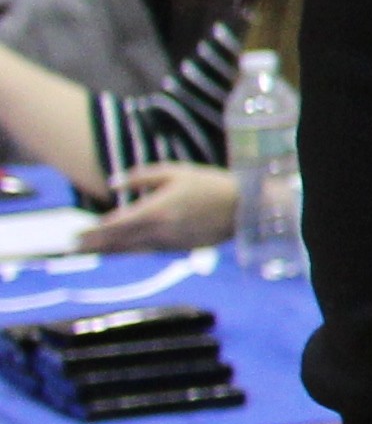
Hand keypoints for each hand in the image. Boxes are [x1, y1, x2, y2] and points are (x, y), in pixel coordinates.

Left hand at [77, 162, 232, 251]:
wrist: (244, 208)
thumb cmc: (210, 184)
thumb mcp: (175, 171)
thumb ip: (141, 176)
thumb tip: (113, 184)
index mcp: (155, 210)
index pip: (115, 224)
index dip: (93, 231)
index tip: (76, 234)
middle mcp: (159, 230)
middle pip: (119, 241)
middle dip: (95, 245)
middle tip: (74, 248)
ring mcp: (169, 242)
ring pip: (132, 249)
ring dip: (110, 251)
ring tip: (92, 251)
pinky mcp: (180, 249)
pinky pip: (148, 251)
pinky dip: (131, 251)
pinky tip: (122, 250)